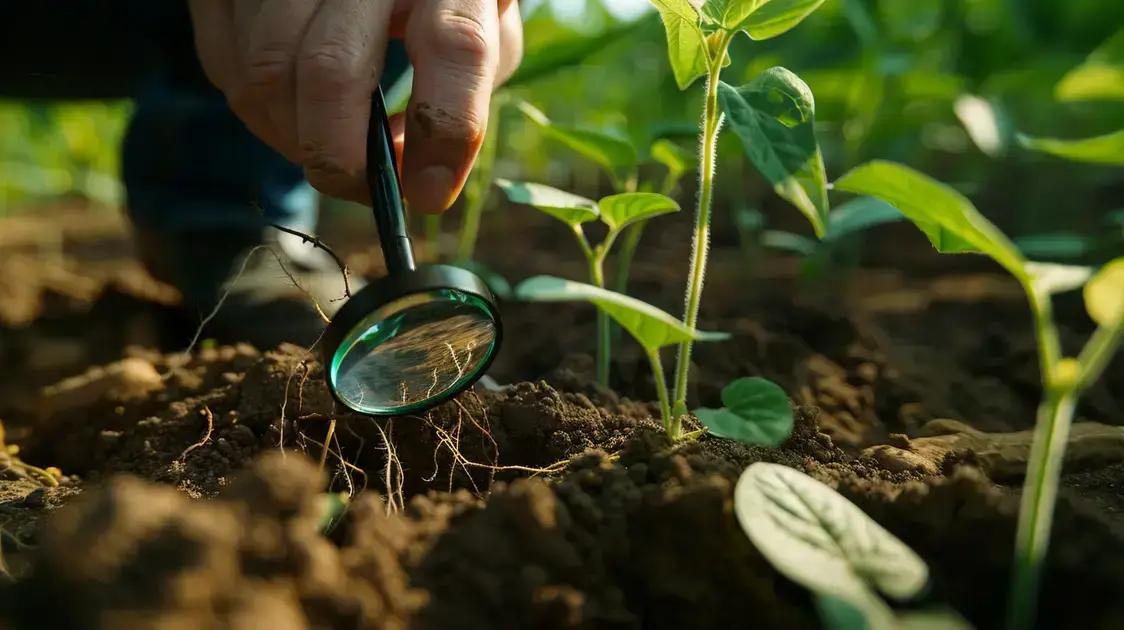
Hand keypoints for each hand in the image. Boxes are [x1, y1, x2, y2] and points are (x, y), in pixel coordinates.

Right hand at [188, 0, 522, 212]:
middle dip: (341, 157)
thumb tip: (408, 179)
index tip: (430, 193)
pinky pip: (226, 64)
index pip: (456, 46)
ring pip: (265, 73)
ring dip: (295, 139)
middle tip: (360, 186)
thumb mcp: (484, 29)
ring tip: (331, 146)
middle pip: (331, 69)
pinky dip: (260, 110)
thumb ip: (460, 100)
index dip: (444, 133)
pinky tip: (296, 107)